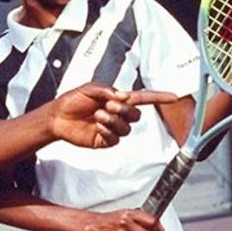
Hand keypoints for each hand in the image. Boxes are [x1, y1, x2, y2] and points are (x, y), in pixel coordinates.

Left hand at [50, 84, 180, 148]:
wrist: (57, 116)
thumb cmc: (72, 100)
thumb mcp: (90, 89)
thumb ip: (108, 90)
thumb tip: (124, 96)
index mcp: (117, 100)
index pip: (143, 98)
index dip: (159, 97)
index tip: (174, 97)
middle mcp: (118, 115)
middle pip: (136, 115)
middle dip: (124, 109)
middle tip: (108, 105)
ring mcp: (112, 129)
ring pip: (126, 128)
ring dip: (114, 120)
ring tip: (98, 115)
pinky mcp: (104, 141)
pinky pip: (115, 139)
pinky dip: (107, 131)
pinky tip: (97, 126)